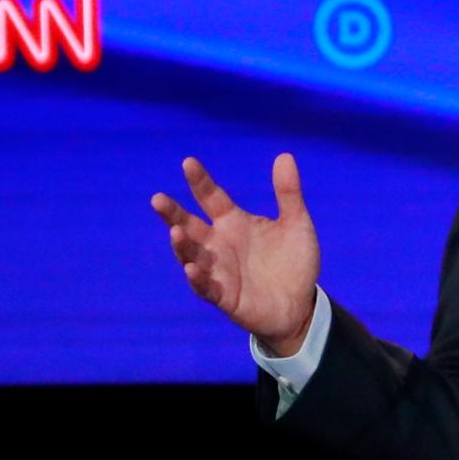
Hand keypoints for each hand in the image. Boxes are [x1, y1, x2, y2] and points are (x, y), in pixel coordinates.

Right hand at [151, 153, 319, 356]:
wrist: (301, 304)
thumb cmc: (295, 262)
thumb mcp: (297, 224)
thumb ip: (288, 193)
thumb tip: (284, 155)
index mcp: (234, 222)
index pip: (211, 197)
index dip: (199, 181)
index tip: (188, 162)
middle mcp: (219, 244)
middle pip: (189, 225)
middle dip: (172, 214)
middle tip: (157, 199)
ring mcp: (218, 270)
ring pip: (191, 256)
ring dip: (182, 246)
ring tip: (175, 232)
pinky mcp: (224, 296)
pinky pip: (205, 287)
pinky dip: (197, 279)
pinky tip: (192, 268)